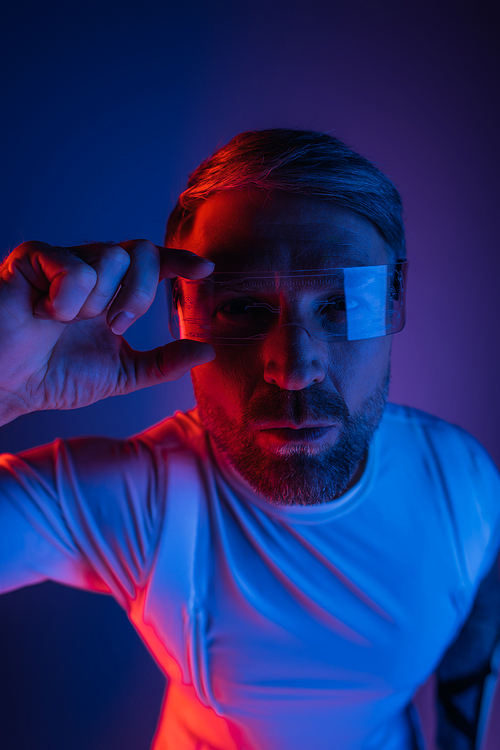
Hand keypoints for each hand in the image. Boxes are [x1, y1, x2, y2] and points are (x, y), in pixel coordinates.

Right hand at [0, 239, 214, 424]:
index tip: (204, 270)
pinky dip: (65, 300)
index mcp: (115, 293)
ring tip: (68, 323)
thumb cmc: (55, 376)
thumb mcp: (122, 374)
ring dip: (97, 302)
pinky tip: (43, 313)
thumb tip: (207, 352)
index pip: (155, 265)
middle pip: (142, 252)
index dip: (180, 262)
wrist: (7, 385)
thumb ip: (164, 364)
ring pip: (111, 257)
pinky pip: (73, 267)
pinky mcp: (34, 258)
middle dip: (139, 294)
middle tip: (117, 326)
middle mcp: (94, 272)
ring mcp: (64, 261)